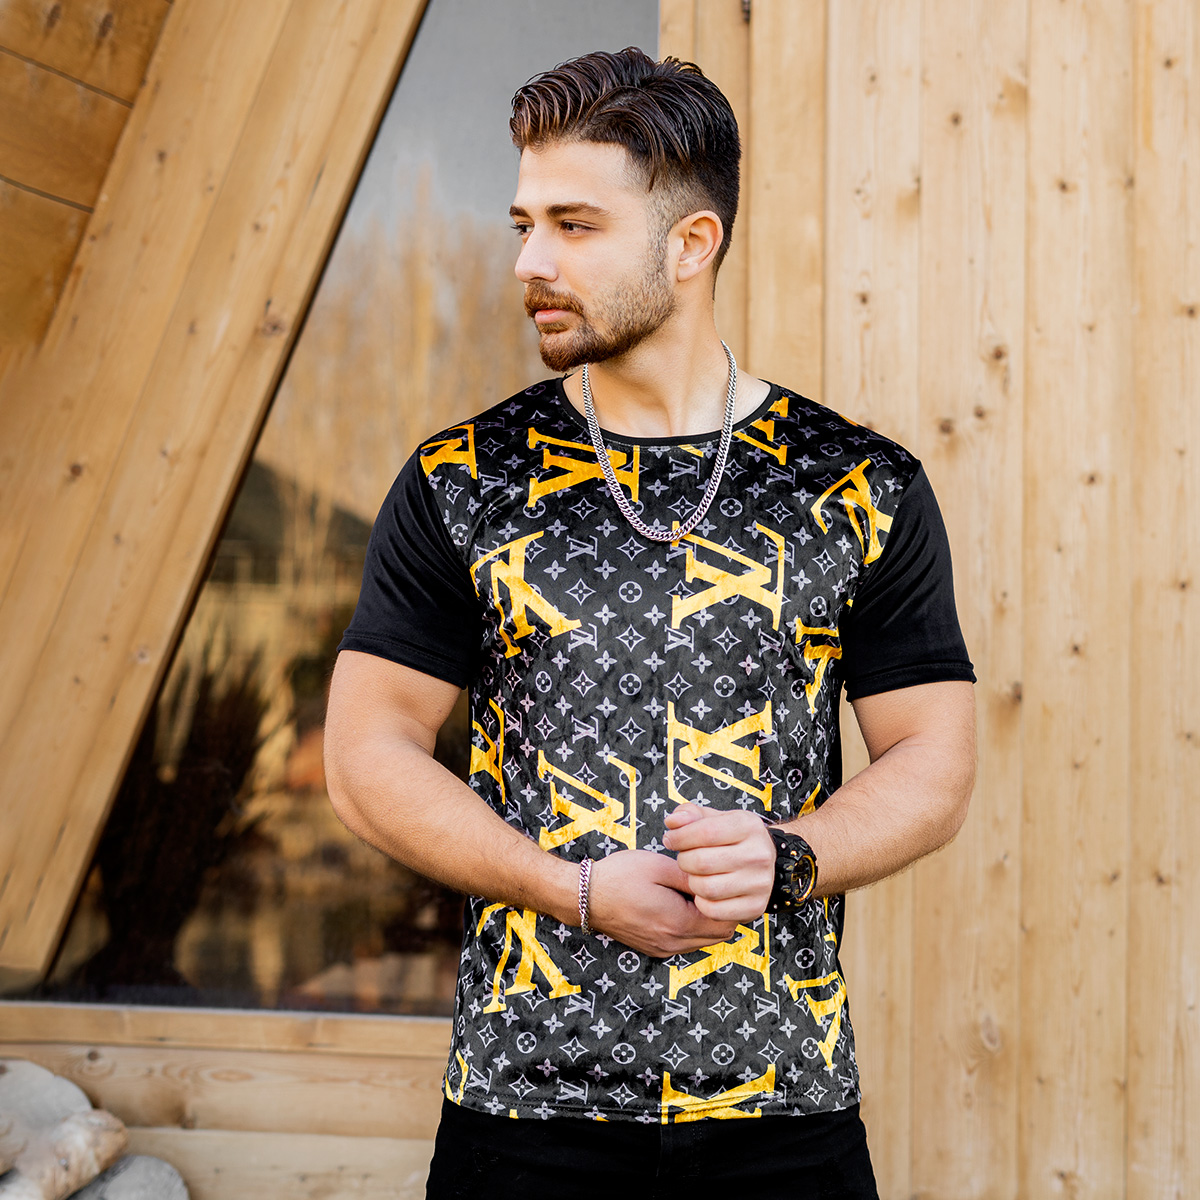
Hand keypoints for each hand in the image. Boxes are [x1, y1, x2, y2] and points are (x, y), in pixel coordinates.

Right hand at [586, 850, 738, 956]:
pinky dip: (691, 926)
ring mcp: (663, 949)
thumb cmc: (620, 877)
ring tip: (692, 893)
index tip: (722, 881)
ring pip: (703, 941)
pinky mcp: (654, 949)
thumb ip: (692, 878)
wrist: (585, 897)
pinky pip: (686, 942)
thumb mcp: (660, 867)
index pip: (726, 922)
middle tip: (710, 885)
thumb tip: (716, 882)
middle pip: (719, 935)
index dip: (729, 900)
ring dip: (706, 920)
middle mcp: (673, 943)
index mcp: (679, 923)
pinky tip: (678, 904)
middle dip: (722, 911)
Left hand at [663, 803, 774, 922]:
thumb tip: (672, 822)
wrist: (765, 861)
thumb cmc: (733, 838)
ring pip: (707, 888)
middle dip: (684, 860)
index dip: (680, 837)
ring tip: (695, 875)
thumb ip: (690, 814)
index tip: (671, 839)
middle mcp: (758, 855)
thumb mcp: (714, 818)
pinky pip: (715, 911)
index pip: (706, 832)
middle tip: (684, 859)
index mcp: (748, 826)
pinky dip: (702, 903)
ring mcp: (760, 883)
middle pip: (703, 862)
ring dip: (692, 882)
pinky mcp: (756, 906)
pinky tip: (704, 892)